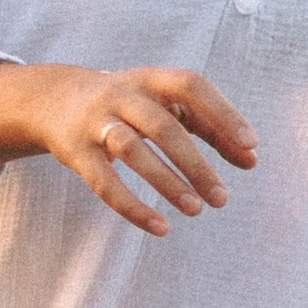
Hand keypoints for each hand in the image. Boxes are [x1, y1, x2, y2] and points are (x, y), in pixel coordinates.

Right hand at [22, 64, 258, 231]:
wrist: (56, 100)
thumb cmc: (132, 105)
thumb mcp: (169, 107)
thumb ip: (212, 129)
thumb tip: (252, 159)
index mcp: (151, 80)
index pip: (191, 86)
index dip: (222, 112)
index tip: (250, 144)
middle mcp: (122, 95)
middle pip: (163, 127)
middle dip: (195, 164)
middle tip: (222, 199)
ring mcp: (95, 122)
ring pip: (132, 150)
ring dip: (166, 183)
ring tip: (196, 210)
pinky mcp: (76, 152)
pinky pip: (104, 182)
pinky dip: (132, 207)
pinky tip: (160, 227)